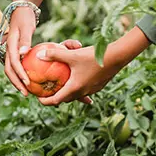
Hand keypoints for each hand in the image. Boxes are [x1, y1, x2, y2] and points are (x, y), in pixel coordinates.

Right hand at [3, 7, 36, 94]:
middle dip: (16, 83)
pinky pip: (16, 67)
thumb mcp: (26, 27)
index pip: (13, 63)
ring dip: (17, 81)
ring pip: (11, 70)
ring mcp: (10, 52)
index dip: (19, 74)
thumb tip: (23, 53)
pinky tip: (30, 81)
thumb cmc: (25, 18)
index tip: (27, 83)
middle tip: (26, 94)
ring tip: (27, 91)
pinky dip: (20, 75)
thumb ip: (25, 40)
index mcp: (10, 45)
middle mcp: (8, 50)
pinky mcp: (14, 53)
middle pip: (9, 70)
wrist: (20, 11)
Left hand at [34, 28, 151, 105]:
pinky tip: (78, 80)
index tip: (38, 98)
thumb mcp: (72, 55)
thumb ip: (55, 54)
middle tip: (47, 91)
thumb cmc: (93, 56)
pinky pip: (85, 90)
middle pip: (65, 99)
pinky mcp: (98, 86)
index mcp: (74, 88)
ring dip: (67, 93)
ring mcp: (92, 90)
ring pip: (76, 95)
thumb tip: (39, 54)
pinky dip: (78, 87)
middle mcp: (83, 92)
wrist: (117, 57)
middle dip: (55, 97)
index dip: (45, 101)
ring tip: (61, 87)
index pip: (56, 100)